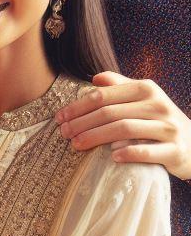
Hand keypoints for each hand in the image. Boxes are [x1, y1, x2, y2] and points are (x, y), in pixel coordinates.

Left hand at [56, 71, 190, 178]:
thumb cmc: (159, 120)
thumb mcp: (143, 99)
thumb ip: (120, 87)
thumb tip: (95, 78)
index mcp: (146, 89)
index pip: (103, 96)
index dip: (78, 106)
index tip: (60, 117)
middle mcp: (158, 105)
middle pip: (110, 113)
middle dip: (82, 123)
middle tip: (63, 133)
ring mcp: (168, 128)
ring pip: (124, 129)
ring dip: (96, 137)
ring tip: (77, 145)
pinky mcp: (175, 150)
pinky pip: (147, 151)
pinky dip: (127, 153)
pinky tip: (111, 157)